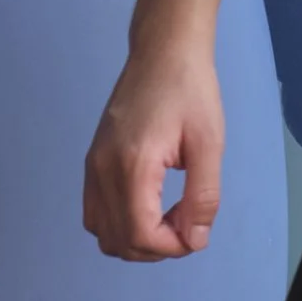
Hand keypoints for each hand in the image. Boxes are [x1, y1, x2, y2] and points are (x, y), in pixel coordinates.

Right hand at [83, 42, 224, 259]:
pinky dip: (120, 224)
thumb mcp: (209, 143)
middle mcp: (103, 169)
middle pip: (119, 241)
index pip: (139, 234)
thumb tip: (194, 240)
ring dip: (137, 240)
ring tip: (170, 216)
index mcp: (132, 164)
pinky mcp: (92, 161)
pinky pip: (95, 213)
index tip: (196, 233)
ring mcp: (93, 166)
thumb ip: (203, 196)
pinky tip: (150, 207)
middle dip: (157, 247)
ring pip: (103, 233)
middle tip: (187, 222)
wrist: (163, 52)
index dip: (170, 248)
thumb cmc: (190, 91)